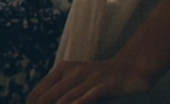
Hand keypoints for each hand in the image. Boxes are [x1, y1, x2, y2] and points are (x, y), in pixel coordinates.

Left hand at [25, 58, 153, 103]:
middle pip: (49, 97)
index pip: (39, 91)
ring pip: (66, 99)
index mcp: (62, 69)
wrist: (130, 69)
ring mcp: (90, 78)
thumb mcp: (75, 78)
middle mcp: (74, 72)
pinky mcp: (105, 85)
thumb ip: (59, 90)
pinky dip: (79, 103)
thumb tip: (40, 101)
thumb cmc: (98, 78)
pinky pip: (89, 96)